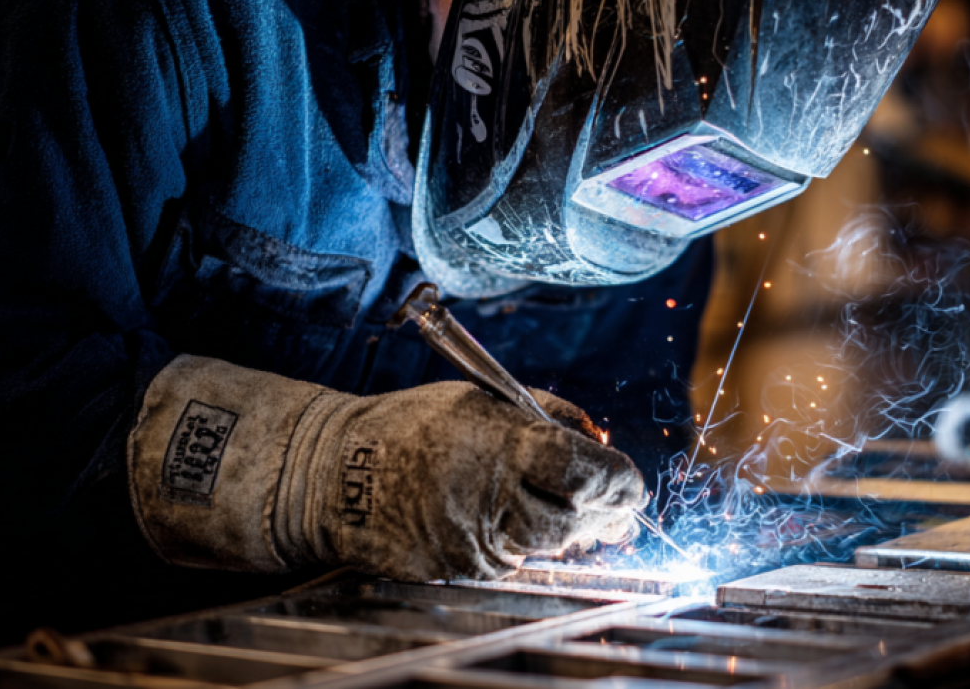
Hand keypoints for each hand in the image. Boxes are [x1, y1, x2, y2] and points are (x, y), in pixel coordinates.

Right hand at [129, 357, 643, 579]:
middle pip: (578, 521)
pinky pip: (515, 561)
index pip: (586, 471)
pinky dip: (527, 542)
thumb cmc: (416, 426)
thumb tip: (601, 442)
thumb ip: (551, 416)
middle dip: (605, 511)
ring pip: (552, 548)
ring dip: (570, 528)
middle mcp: (493, 500)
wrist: (339, 474)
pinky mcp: (461, 572)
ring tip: (562, 504)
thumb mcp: (487, 398)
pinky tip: (514, 518)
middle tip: (614, 500)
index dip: (619, 479)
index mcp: (503, 445)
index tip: (630, 480)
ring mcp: (476, 544)